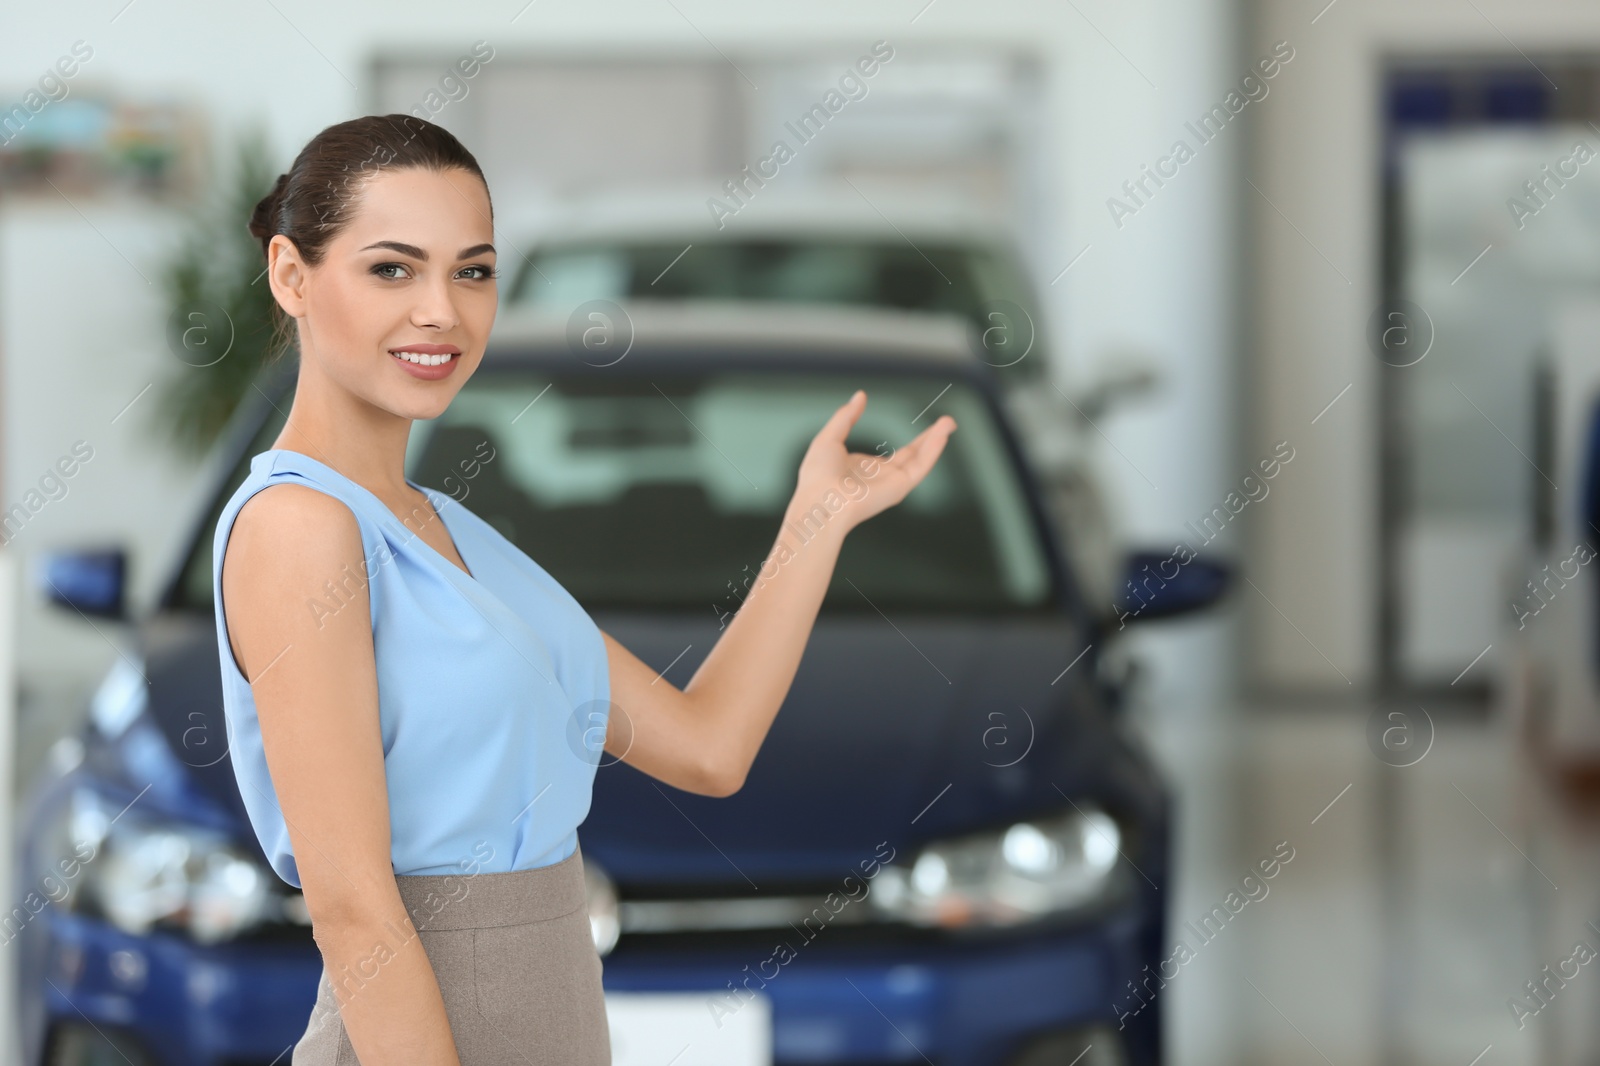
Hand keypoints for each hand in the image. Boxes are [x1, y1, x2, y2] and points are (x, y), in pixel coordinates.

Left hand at [791, 389, 956, 533]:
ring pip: (921, 459)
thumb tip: (860, 396)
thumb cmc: (818, 475)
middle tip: (948, 422)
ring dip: (937, 440)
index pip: (899, 454)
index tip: (928, 426)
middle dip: (932, 439)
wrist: (821, 499)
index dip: (916, 441)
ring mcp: (892, 483)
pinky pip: (921, 466)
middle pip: (915, 455)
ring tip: (950, 422)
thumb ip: (846, 416)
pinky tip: (942, 434)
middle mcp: (883, 477)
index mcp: (867, 469)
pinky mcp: (899, 487)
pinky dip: (933, 450)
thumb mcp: (830, 437)